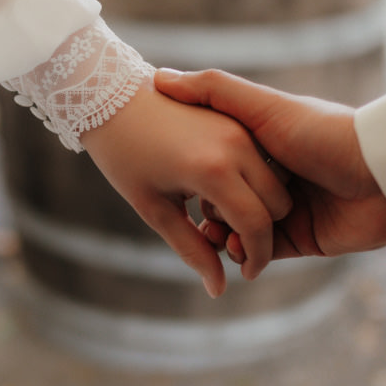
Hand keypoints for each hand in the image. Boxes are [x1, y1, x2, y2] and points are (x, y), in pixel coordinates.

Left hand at [79, 79, 291, 296]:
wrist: (108, 96)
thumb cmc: (124, 156)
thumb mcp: (154, 209)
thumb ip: (191, 249)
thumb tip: (219, 289)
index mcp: (213, 171)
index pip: (256, 225)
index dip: (256, 256)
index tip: (245, 274)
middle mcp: (237, 145)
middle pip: (278, 203)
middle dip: (262, 231)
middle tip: (228, 244)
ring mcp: (241, 126)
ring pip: (276, 180)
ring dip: (259, 205)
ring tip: (215, 214)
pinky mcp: (239, 116)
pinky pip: (263, 158)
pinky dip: (253, 181)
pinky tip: (217, 189)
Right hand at [153, 68, 385, 263]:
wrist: (383, 176)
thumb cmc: (323, 133)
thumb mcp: (262, 108)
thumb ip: (214, 91)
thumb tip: (160, 79)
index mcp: (263, 143)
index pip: (216, 160)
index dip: (193, 173)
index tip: (174, 180)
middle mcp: (275, 176)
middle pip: (224, 198)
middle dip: (207, 211)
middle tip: (194, 219)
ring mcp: (288, 210)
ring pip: (240, 229)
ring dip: (222, 236)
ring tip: (213, 238)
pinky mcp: (302, 239)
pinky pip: (263, 253)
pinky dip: (245, 255)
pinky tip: (235, 252)